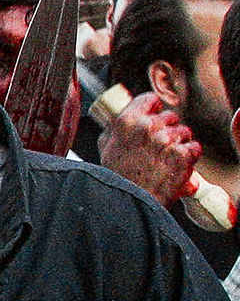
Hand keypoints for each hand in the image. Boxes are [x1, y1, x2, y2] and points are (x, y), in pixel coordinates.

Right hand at [99, 90, 201, 207]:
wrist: (128, 201)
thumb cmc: (116, 175)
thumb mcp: (106, 145)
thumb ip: (117, 126)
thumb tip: (123, 114)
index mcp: (128, 120)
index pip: (150, 99)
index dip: (153, 108)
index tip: (154, 115)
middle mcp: (149, 127)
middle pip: (170, 116)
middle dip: (167, 128)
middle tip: (159, 145)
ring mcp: (168, 140)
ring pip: (184, 131)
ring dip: (179, 142)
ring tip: (166, 158)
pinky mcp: (183, 155)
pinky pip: (194, 147)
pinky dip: (189, 156)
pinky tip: (176, 165)